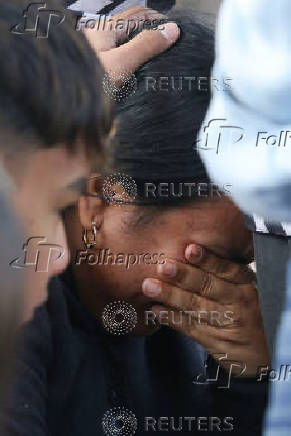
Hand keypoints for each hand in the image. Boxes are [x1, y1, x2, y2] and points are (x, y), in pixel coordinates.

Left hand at [83, 6, 179, 77]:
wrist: (61, 109)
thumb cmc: (86, 85)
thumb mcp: (121, 64)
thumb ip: (145, 46)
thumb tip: (171, 30)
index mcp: (105, 30)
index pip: (138, 14)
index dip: (159, 19)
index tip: (177, 32)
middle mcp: (99, 38)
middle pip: (130, 27)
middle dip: (150, 31)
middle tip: (170, 47)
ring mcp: (96, 55)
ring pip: (123, 43)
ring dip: (140, 48)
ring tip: (158, 61)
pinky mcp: (94, 71)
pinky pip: (117, 59)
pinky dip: (130, 62)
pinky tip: (136, 75)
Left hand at [142, 244, 269, 376]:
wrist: (266, 353)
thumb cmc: (248, 312)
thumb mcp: (245, 289)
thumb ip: (223, 274)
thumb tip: (188, 251)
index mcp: (245, 285)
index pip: (226, 269)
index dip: (207, 259)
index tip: (189, 249)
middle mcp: (239, 302)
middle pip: (208, 286)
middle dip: (183, 276)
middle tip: (163, 266)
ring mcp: (228, 323)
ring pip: (196, 307)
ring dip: (171, 296)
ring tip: (149, 286)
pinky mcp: (218, 342)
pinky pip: (192, 328)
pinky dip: (173, 319)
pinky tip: (156, 310)